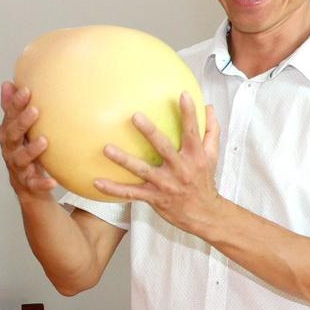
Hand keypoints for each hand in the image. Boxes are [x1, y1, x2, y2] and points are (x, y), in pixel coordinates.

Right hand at [0, 82, 57, 199]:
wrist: (28, 187)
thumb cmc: (25, 151)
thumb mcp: (20, 130)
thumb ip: (14, 109)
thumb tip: (7, 83)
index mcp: (9, 135)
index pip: (10, 116)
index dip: (15, 104)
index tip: (26, 90)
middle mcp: (10, 150)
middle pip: (12, 136)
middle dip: (22, 123)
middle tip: (35, 110)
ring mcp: (18, 168)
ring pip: (21, 159)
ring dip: (31, 150)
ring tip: (44, 141)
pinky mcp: (28, 184)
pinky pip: (34, 184)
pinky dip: (42, 183)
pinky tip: (53, 181)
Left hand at [98, 93, 225, 236]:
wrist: (204, 214)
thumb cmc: (204, 181)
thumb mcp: (213, 156)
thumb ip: (211, 130)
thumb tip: (209, 106)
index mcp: (195, 156)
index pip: (192, 131)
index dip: (189, 113)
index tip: (181, 94)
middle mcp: (180, 168)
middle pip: (164, 147)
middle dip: (150, 132)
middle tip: (135, 116)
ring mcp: (165, 184)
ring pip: (142, 170)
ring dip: (124, 159)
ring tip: (106, 148)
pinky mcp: (154, 197)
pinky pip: (131, 193)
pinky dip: (113, 189)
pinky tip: (96, 181)